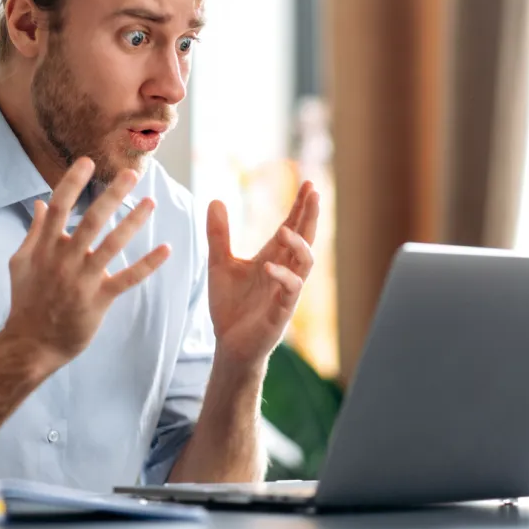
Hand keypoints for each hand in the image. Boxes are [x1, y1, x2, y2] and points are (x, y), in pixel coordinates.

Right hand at [4, 157, 170, 371]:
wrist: (30, 344)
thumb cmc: (26, 300)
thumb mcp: (21, 262)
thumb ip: (34, 231)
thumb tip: (39, 201)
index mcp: (44, 248)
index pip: (58, 207)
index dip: (72, 183)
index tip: (87, 162)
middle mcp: (63, 260)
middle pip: (90, 221)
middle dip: (112, 195)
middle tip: (132, 174)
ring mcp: (82, 281)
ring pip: (112, 246)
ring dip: (133, 222)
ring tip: (151, 203)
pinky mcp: (98, 301)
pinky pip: (127, 279)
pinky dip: (148, 264)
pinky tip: (166, 249)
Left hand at [206, 182, 319, 368]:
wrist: (228, 344)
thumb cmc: (230, 306)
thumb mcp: (219, 263)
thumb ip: (218, 234)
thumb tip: (215, 200)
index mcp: (272, 258)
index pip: (292, 227)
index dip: (300, 207)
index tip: (308, 184)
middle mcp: (284, 271)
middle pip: (305, 238)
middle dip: (310, 216)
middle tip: (314, 192)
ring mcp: (286, 291)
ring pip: (305, 263)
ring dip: (298, 245)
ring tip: (286, 229)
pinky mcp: (281, 312)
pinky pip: (290, 291)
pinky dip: (282, 277)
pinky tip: (268, 266)